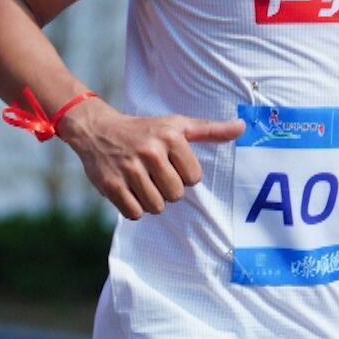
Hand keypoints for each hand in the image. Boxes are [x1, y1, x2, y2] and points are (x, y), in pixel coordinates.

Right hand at [60, 101, 244, 219]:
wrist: (95, 129)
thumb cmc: (142, 130)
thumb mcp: (175, 125)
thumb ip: (210, 130)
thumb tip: (243, 127)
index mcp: (169, 137)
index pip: (194, 178)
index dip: (182, 175)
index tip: (168, 163)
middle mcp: (149, 151)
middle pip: (175, 195)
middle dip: (166, 189)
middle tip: (152, 174)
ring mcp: (128, 169)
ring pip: (156, 206)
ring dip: (150, 200)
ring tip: (140, 182)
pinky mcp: (110, 184)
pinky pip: (134, 213)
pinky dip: (133, 207)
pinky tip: (127, 190)